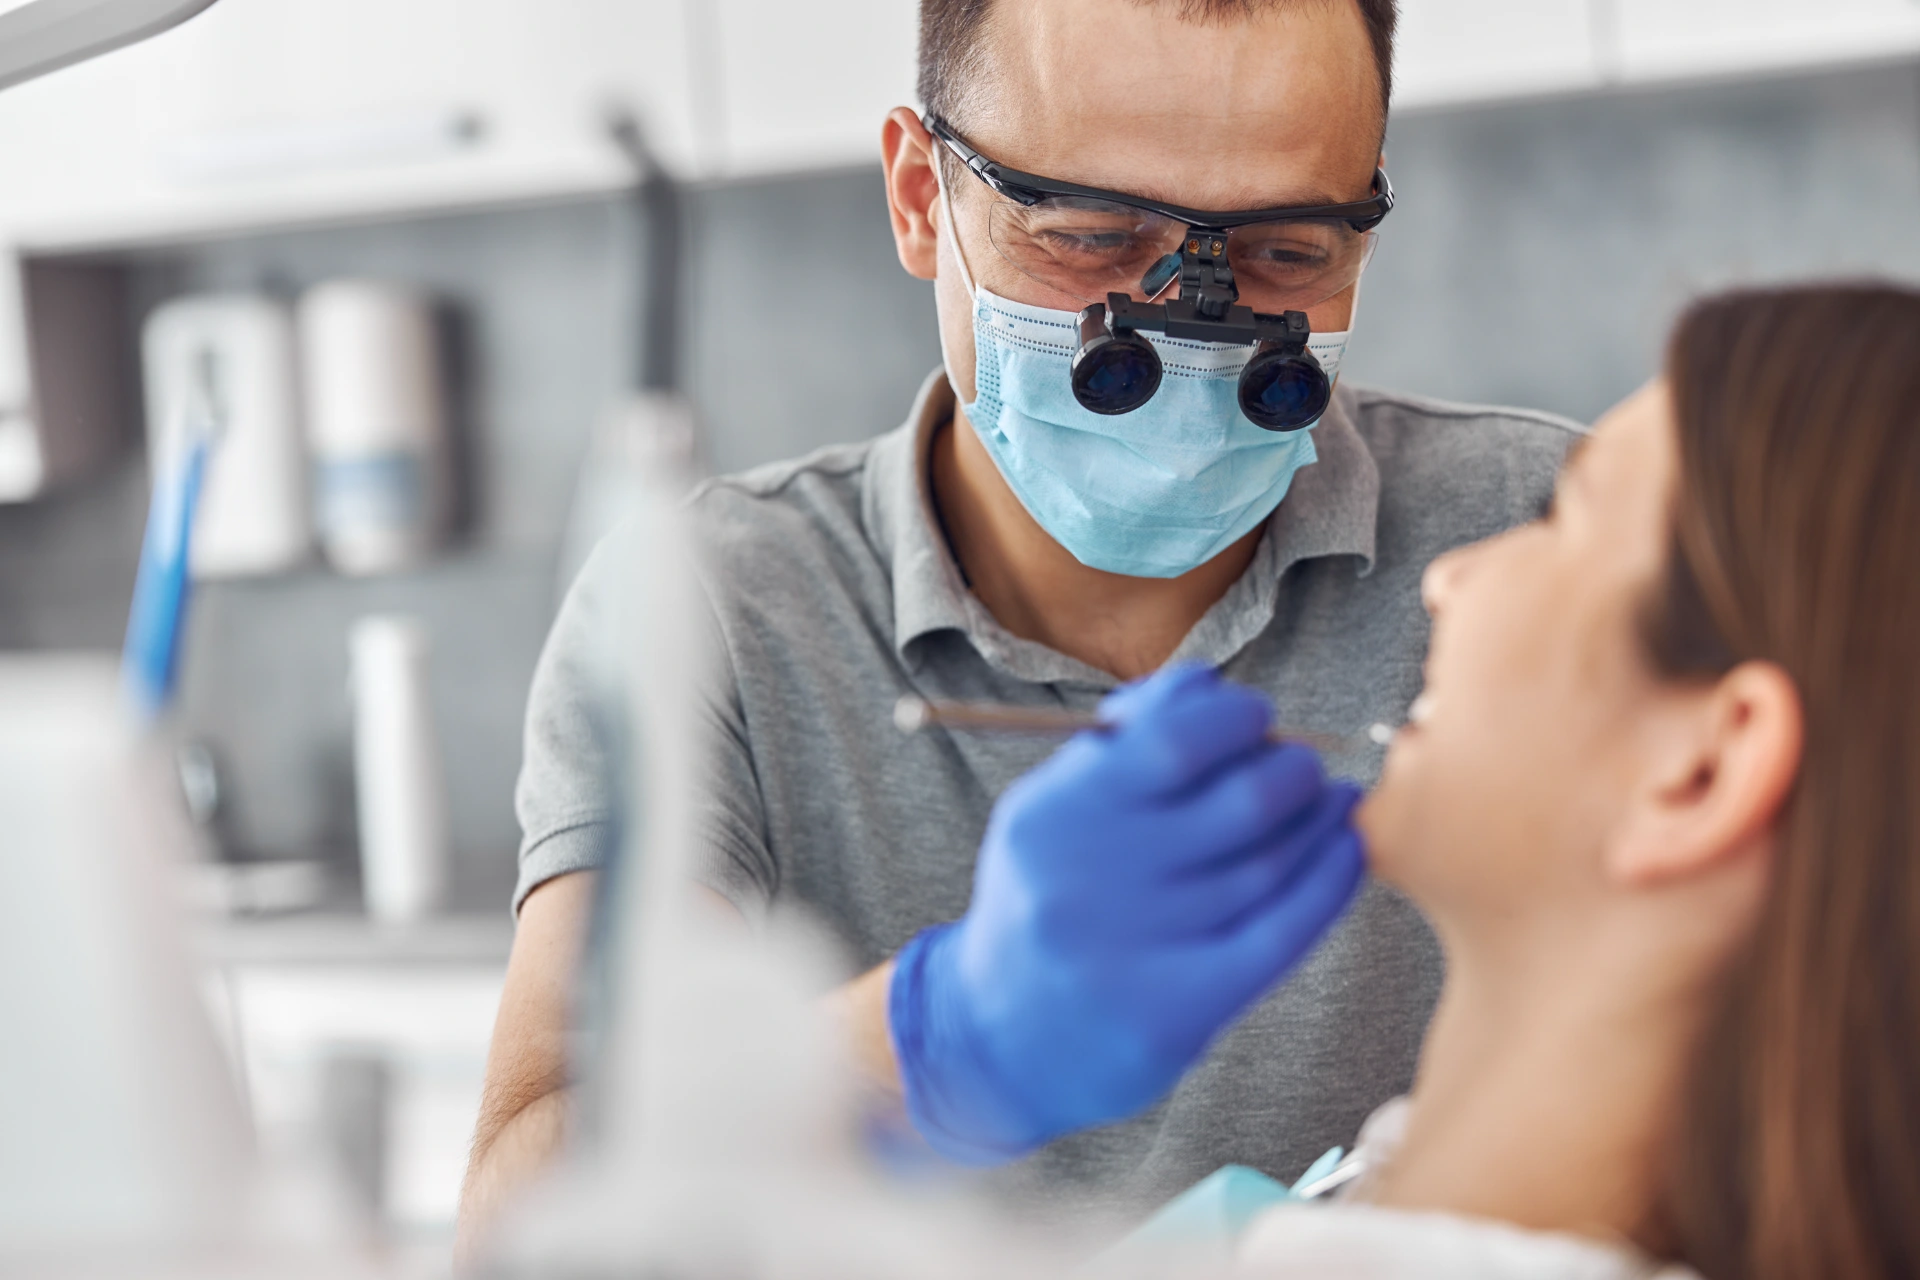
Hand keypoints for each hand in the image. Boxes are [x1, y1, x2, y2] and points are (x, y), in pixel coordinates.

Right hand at [888, 663, 1365, 1163]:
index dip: (1235, 718)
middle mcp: (1087, 882)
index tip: (1255, 718)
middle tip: (1301, 766)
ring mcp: (1132, 953)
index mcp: (1050, 817)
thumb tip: (1210, 686)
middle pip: (1240, 803)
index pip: (1174, 740)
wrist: (998, 1040)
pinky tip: (1346, 850)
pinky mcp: (1176, 1014)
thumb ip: (1120, 745)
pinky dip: (1329, 882)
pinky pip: (1281, 933)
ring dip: (1318, 822)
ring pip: (1267, 866)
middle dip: (1292, 770)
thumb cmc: (1046, 899)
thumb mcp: (1051, 811)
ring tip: (1330, 801)